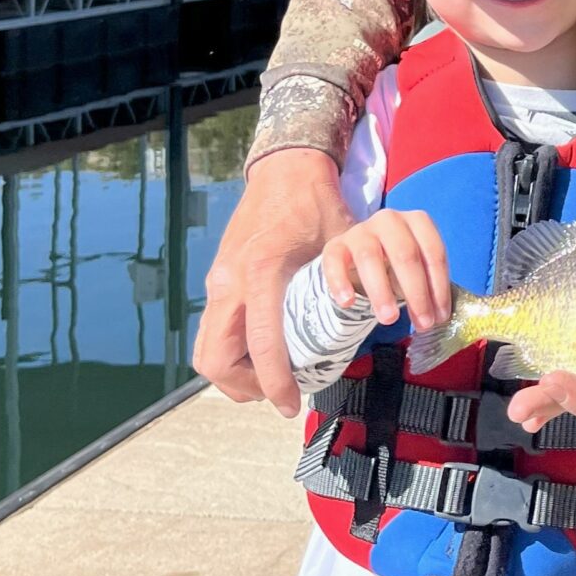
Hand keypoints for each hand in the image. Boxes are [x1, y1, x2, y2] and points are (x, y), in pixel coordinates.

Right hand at [195, 147, 354, 416]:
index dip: (274, 382)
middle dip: (244, 387)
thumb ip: (346, 285)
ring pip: (207, 350)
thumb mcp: (339, 245)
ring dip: (235, 374)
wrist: (286, 169)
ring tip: (273, 380)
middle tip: (280, 394)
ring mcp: (218, 281)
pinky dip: (232, 353)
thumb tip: (367, 329)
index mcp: (261, 273)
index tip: (291, 405)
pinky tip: (264, 354)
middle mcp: (229, 281)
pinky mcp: (218, 280)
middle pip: (215, 360)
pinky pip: (214, 331)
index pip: (260, 344)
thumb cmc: (317, 205)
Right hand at [321, 208, 451, 329]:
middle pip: (405, 254)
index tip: (440, 317)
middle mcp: (390, 220)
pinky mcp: (335, 245)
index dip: (439, 286)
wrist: (359, 256)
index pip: (433, 252)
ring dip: (381, 291)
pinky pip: (334, 261)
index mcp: (418, 221)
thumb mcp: (417, 270)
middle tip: (422, 324)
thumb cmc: (397, 264)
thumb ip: (428, 287)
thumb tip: (438, 317)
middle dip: (416, 292)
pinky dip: (339, 282)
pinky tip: (348, 303)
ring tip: (389, 319)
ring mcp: (360, 230)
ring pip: (369, 257)